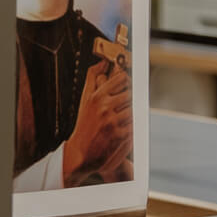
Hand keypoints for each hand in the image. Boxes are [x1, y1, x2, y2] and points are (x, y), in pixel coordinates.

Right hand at [63, 56, 133, 186]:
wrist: (81, 153)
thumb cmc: (83, 125)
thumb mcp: (84, 100)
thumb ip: (92, 79)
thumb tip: (101, 63)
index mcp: (96, 97)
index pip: (120, 79)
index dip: (126, 80)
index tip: (127, 83)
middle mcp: (105, 108)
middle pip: (131, 94)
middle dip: (131, 97)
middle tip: (126, 102)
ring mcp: (113, 122)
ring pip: (135, 108)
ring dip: (132, 111)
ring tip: (123, 116)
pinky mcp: (121, 135)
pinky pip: (135, 124)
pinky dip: (133, 124)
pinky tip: (124, 127)